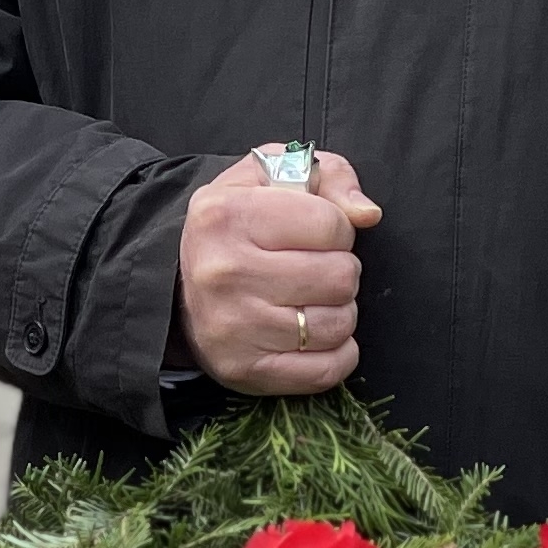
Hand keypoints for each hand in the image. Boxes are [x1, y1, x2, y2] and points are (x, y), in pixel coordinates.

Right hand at [178, 147, 381, 394]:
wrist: (180, 286)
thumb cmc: (238, 224)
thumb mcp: (272, 176)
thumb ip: (331, 177)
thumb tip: (367, 214)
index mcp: (227, 215)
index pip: (332, 225)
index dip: (337, 229)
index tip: (314, 235)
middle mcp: (225, 272)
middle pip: (341, 277)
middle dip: (340, 271)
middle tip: (314, 270)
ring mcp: (233, 327)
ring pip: (338, 324)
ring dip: (339, 312)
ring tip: (311, 300)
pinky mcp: (245, 370)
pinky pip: (327, 371)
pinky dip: (338, 354)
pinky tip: (316, 336)